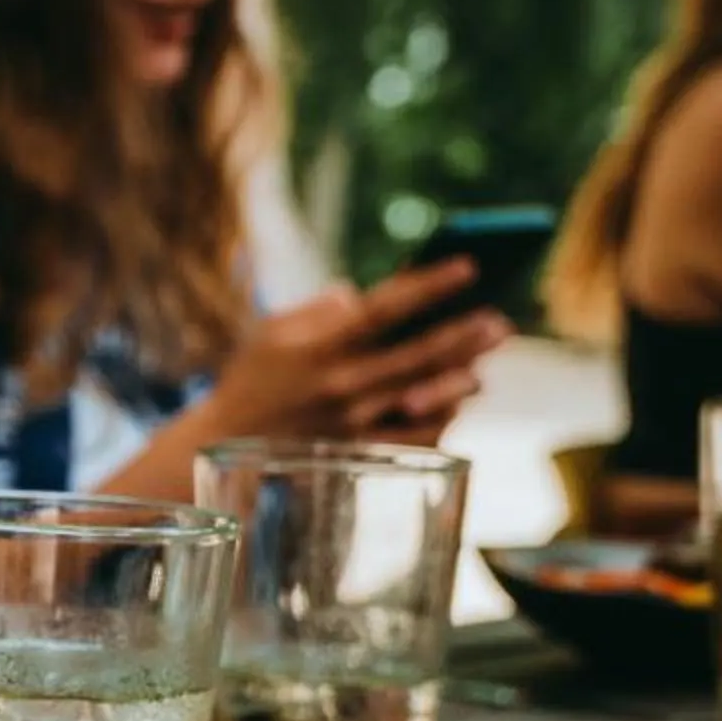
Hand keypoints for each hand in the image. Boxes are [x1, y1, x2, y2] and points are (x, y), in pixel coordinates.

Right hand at [204, 262, 506, 442]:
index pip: (384, 308)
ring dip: (459, 379)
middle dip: (463, 336)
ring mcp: (349, 423)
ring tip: (485, 363)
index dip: (429, 286)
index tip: (468, 268)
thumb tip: (361, 293)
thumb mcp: (272, 332)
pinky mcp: (353, 452)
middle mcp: (338, 384)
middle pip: (415, 356)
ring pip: (420, 398)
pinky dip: (439, 421)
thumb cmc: (251, 379)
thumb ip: (320, 310)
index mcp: (319, 346)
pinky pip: (408, 439)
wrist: (222, 443)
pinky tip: (457, 403)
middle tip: (499, 322)